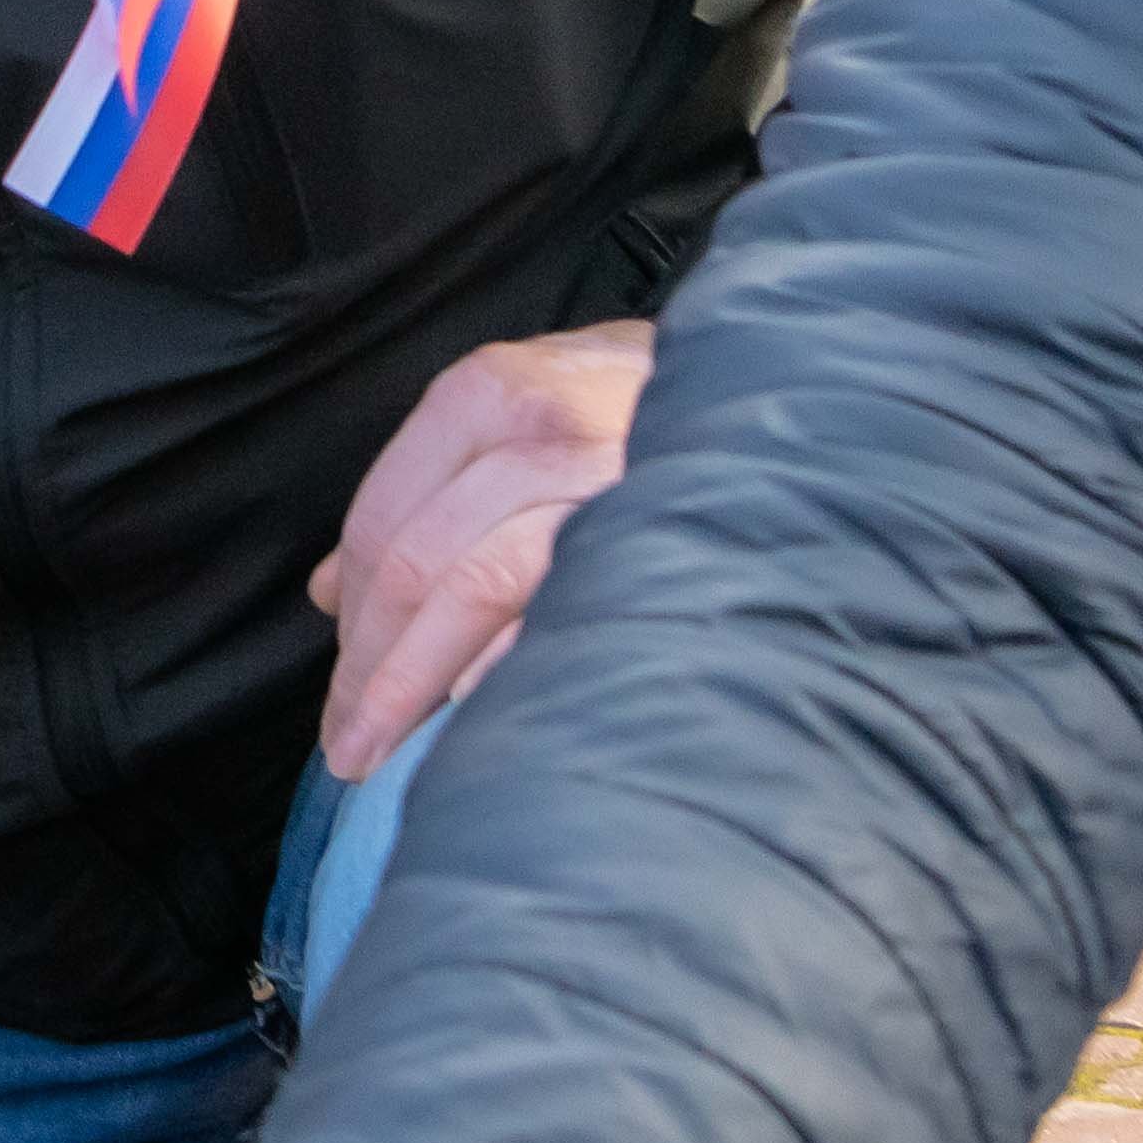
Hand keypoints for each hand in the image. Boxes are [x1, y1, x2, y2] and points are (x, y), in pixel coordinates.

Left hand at [308, 324, 651, 779]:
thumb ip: (443, 488)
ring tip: (375, 752)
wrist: (808, 422)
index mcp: (501, 389)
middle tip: (346, 742)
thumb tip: (334, 592)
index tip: (339, 685)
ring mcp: (608, 482)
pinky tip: (478, 725)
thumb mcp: (545, 414)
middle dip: (367, 665)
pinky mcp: (665, 541)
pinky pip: (562, 618)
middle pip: (418, 560)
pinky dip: (506, 674)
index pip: (386, 514)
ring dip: (409, 684)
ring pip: (474, 587)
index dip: (352, 611)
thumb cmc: (660, 426)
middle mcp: (548, 425)